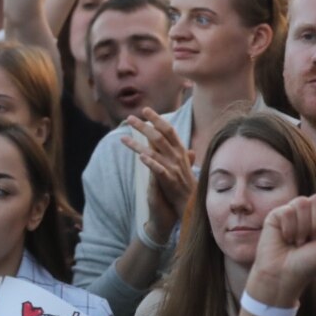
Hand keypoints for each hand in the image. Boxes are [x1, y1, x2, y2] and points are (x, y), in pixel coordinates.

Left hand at [123, 107, 195, 232]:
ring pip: (154, 152)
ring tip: (123, 138)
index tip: (145, 110)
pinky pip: (159, 169)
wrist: (191, 205)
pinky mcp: (169, 181)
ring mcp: (174, 169)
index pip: (169, 131)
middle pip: (160, 137)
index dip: (158, 119)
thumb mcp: (184, 165)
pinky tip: (140, 156)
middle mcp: (178, 157)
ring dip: (138, 144)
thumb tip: (179, 142)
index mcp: (181, 152)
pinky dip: (150, 162)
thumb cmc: (186, 184)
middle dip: (144, 126)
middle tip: (130, 117)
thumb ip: (180, 153)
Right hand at [248, 195, 315, 306]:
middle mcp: (309, 212)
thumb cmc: (309, 263)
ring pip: (302, 202)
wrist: (284, 273)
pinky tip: (286, 238)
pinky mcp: (276, 214)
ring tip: (297, 241)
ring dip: (301, 227)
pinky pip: (287, 210)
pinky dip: (289, 228)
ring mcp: (292, 211)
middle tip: (310, 240)